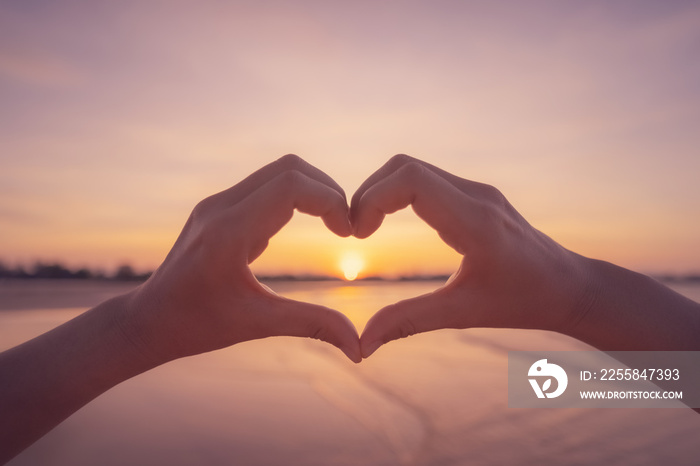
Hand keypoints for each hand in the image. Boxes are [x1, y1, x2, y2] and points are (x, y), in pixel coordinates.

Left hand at [124, 154, 361, 362]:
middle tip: (344, 226)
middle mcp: (220, 207)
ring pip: (277, 172)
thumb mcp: (257, 325)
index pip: (291, 186)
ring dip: (310, 192)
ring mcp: (216, 204)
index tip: (347, 233)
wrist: (147, 320)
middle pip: (289, 168)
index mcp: (229, 232)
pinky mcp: (217, 209)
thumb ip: (311, 325)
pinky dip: (292, 199)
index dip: (331, 201)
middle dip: (327, 191)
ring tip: (330, 225)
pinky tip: (297, 229)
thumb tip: (358, 348)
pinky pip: (264, 187)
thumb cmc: (196, 326)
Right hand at [351, 154, 591, 357]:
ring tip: (367, 229)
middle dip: (369, 193)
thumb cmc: (523, 302)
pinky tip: (389, 222)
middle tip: (357, 232)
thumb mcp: (463, 313)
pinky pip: (426, 179)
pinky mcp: (475, 195)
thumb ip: (409, 322)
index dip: (372, 198)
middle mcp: (476, 195)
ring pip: (413, 168)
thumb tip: (362, 345)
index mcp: (475, 221)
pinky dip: (398, 194)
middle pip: (404, 166)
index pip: (411, 179)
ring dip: (382, 191)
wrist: (568, 286)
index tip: (359, 235)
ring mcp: (477, 191)